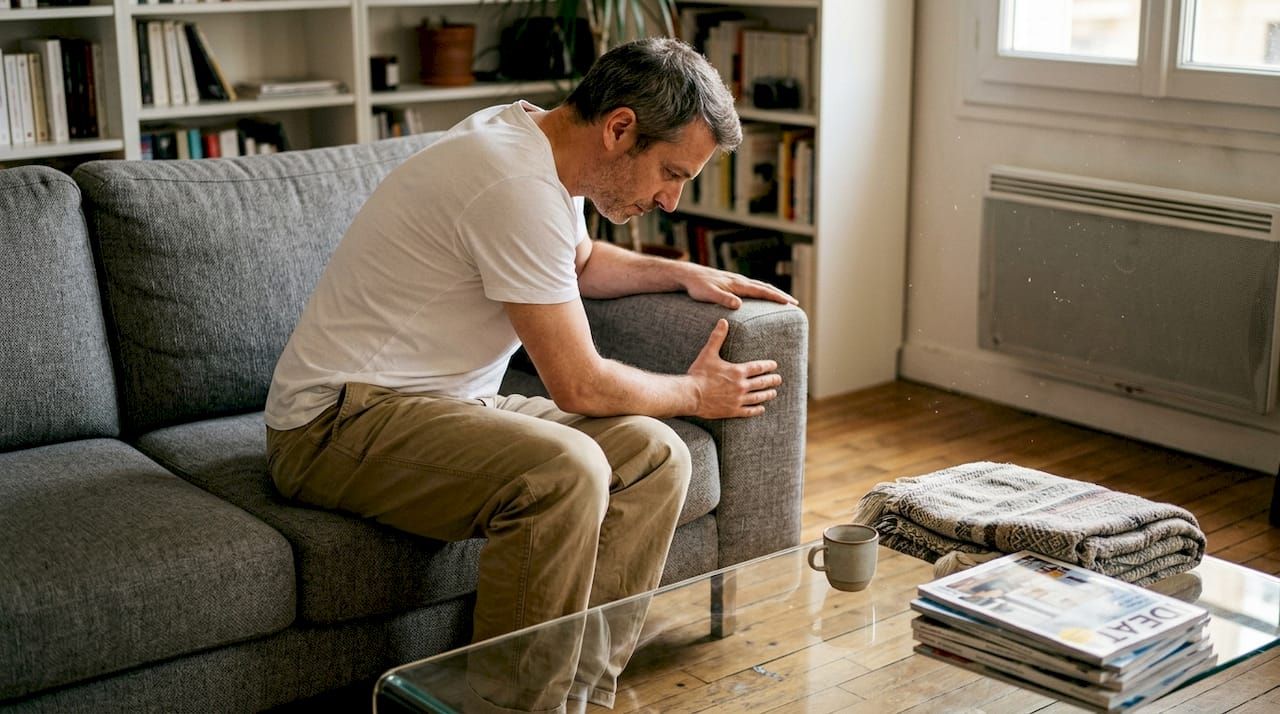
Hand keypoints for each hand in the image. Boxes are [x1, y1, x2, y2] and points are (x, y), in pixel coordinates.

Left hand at [681, 263, 797, 308]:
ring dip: (773, 292)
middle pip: (765, 287)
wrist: (688, 275)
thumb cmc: (697, 286)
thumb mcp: (709, 294)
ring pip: (759, 286)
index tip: (790, 303)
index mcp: (737, 284)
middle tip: (795, 303)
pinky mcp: (732, 282)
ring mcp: (736, 280)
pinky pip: (752, 287)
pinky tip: (763, 296)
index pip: (761, 291)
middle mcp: (740, 281)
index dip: (776, 297)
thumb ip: (723, 299)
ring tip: (784, 300)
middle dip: (780, 295)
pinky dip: (762, 291)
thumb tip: (739, 305)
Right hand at [687, 319, 782, 417]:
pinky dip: (757, 409)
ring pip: (758, 397)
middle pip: (762, 383)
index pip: (758, 367)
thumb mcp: (708, 353)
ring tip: (773, 393)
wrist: (690, 395)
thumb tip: (723, 321)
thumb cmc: (699, 374)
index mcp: (738, 371)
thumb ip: (717, 337)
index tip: (774, 365)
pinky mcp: (732, 410)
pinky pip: (749, 411)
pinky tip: (761, 408)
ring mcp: (738, 399)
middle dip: (772, 380)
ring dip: (767, 394)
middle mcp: (741, 386)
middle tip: (779, 379)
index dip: (768, 366)